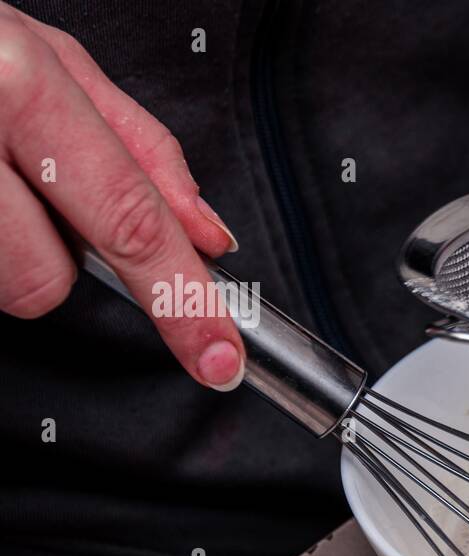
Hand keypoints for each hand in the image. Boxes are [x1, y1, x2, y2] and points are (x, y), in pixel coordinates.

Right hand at [0, 2, 243, 388]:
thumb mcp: (51, 59)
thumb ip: (141, 149)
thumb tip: (206, 234)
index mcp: (12, 79)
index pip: (127, 218)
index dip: (181, 299)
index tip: (217, 352)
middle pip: (47, 278)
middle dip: (53, 255)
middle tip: (26, 190)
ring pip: (2, 285)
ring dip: (3, 249)